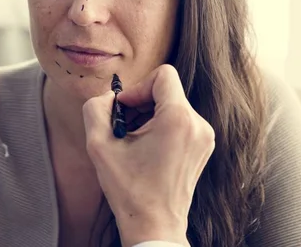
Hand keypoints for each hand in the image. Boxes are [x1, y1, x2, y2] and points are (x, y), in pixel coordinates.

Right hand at [82, 65, 214, 246]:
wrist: (155, 225)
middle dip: (141, 103)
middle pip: (168, 90)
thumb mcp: (99, 145)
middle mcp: (198, 124)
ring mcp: (204, 137)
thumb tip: (108, 97)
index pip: (163, 75)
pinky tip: (147, 148)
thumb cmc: (130, 190)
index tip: (124, 109)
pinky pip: (181, 121)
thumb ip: (96, 109)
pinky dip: (162, 126)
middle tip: (124, 125)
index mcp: (178, 119)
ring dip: (150, 115)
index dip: (137, 87)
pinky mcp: (203, 147)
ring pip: (174, 105)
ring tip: (134, 139)